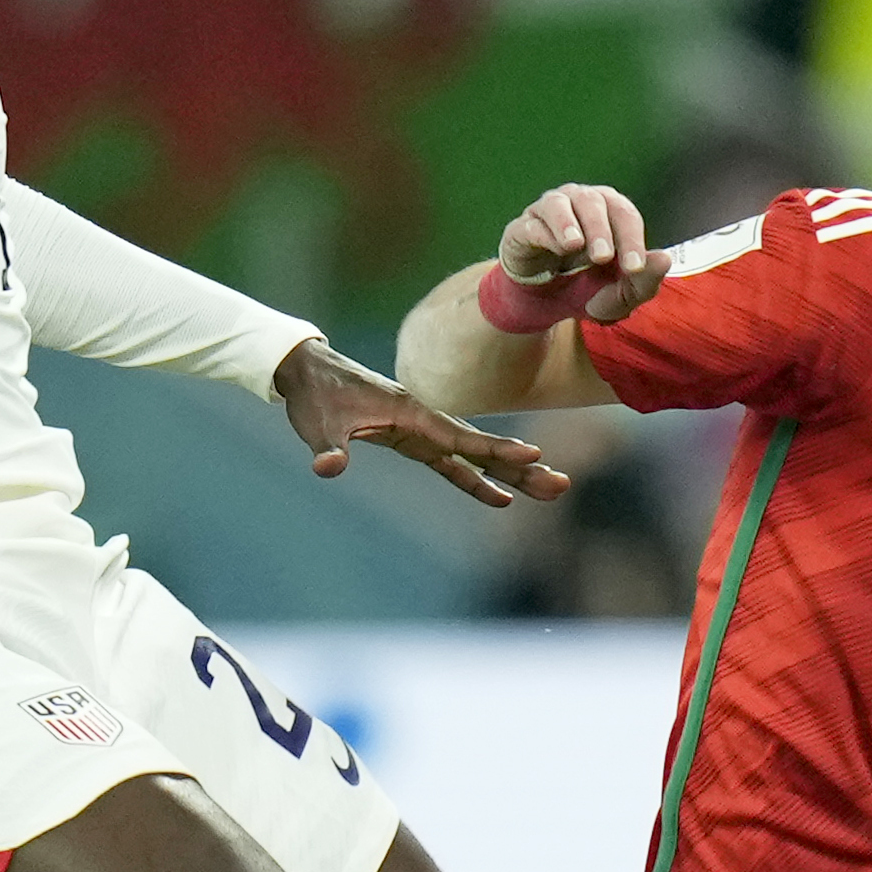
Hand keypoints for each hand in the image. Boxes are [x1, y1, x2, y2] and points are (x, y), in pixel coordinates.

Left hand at [276, 338, 565, 507]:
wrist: (310, 373)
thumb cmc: (315, 395)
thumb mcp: (316, 423)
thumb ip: (328, 448)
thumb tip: (328, 468)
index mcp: (410, 413)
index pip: (460, 436)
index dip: (496, 449)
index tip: (534, 455)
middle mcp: (426, 422)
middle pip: (482, 449)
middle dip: (521, 468)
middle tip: (561, 485)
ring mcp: (424, 433)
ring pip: (475, 457)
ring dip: (511, 474)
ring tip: (551, 490)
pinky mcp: (416, 443)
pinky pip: (454, 465)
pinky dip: (477, 480)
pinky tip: (501, 498)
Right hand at [496, 182, 668, 328]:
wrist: (547, 304)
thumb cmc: (590, 288)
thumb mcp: (620, 296)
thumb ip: (644, 281)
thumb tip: (664, 259)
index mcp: (610, 213)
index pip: (625, 215)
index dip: (632, 239)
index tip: (634, 267)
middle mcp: (580, 203)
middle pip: (594, 203)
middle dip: (601, 230)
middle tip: (603, 258)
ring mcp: (549, 212)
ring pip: (560, 203)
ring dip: (569, 223)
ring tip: (574, 245)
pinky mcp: (523, 229)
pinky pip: (532, 224)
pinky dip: (544, 235)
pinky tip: (555, 250)